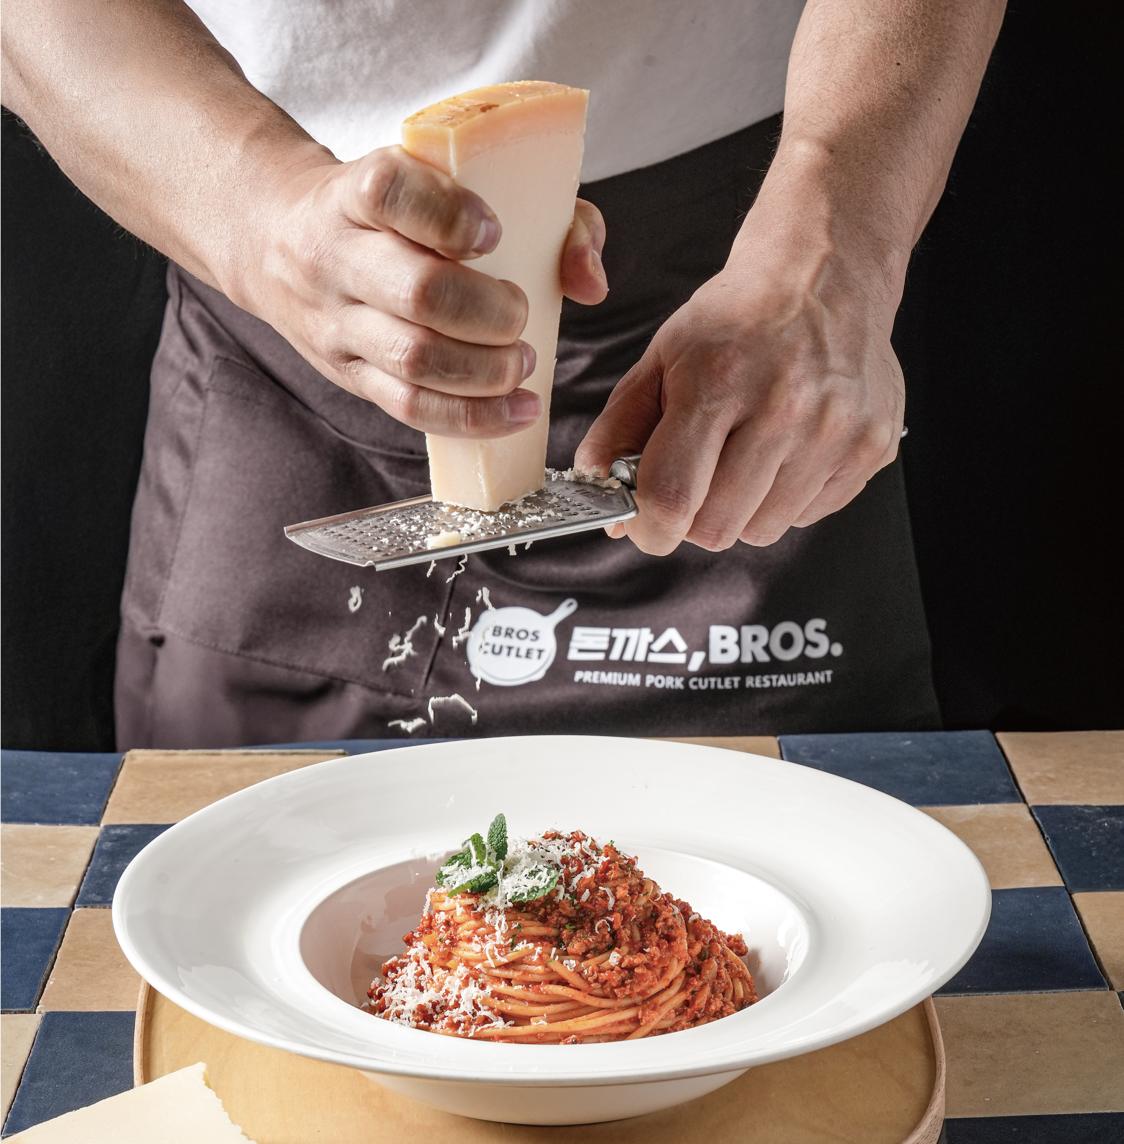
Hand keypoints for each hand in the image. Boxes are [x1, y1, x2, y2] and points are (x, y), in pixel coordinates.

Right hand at [233, 146, 606, 436]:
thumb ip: (540, 214)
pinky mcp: (347, 373)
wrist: (275, 239)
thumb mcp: (443, 183)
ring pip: (413, 359)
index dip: (449, 216)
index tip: (493, 233)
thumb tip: (589, 280)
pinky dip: (470, 417)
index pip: (390, 193)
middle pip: (417, 292)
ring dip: (485, 371)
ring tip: (522, 364)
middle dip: (489, 314)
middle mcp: (335, 256)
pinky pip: (407, 407)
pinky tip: (514, 411)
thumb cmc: (389, 213)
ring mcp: (337, 322)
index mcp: (354, 193)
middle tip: (519, 315)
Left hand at [575, 242, 904, 554]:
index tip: (643, 523)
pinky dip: (784, 499)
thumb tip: (596, 490)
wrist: (824, 277)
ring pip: (763, 530)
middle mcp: (785, 407)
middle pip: (717, 528)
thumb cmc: (736, 321)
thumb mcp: (661, 360)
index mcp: (718, 381)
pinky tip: (783, 451)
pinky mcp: (869, 447)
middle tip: (693, 482)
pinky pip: (808, 516)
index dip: (648, 527)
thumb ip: (619, 429)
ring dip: (740, 510)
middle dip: (692, 519)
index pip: (672, 496)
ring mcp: (835, 431)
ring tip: (743, 456)